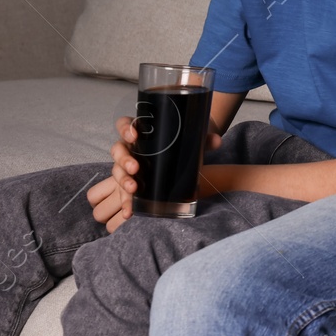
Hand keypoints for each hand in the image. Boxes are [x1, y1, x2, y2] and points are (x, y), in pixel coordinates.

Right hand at [90, 117, 222, 231]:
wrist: (184, 153)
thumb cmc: (183, 141)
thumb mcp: (193, 137)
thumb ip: (204, 139)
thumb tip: (217, 140)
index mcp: (141, 131)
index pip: (125, 124)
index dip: (125, 128)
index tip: (134, 135)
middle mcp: (131, 147)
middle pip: (118, 150)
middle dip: (124, 160)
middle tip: (136, 168)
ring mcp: (130, 165)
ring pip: (118, 171)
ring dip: (123, 181)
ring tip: (133, 190)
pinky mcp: (133, 182)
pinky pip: (123, 191)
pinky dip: (126, 202)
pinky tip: (130, 211)